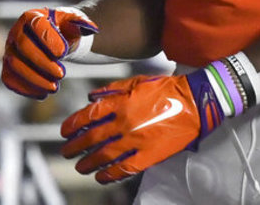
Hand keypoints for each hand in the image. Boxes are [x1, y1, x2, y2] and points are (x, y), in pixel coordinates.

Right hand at [1, 7, 98, 98]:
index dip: (48, 40)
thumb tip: (91, 29)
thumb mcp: (76, 23)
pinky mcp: (8, 67)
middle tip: (62, 74)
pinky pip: (10, 79)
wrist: (58, 40)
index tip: (64, 53)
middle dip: (42, 63)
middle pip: (23, 48)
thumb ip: (82, 24)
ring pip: (14, 66)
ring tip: (54, 87)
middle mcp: (16, 32)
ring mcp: (10, 50)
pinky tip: (43, 94)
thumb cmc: (67, 29)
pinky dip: (25, 89)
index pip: (36, 26)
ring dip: (34, 79)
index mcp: (31, 16)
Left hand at [60, 72, 225, 183]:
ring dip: (88, 163)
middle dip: (74, 147)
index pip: (87, 117)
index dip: (72, 126)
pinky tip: (101, 177)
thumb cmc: (167, 89)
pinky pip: (123, 168)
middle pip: (91, 139)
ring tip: (80, 167)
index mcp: (121, 103)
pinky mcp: (148, 155)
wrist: (195, 102)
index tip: (64, 132)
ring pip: (103, 156)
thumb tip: (91, 98)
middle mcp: (124, 123)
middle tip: (67, 152)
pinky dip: (109, 174)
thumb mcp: (138, 81)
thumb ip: (112, 90)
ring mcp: (135, 141)